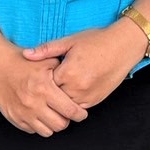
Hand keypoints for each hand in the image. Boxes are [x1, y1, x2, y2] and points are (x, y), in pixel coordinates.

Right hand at [0, 46, 89, 136]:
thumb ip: (64, 71)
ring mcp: (22, 113)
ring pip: (47, 131)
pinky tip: (38, 114)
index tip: (81, 113)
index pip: (70, 111)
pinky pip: (32, 130)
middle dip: (66, 120)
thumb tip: (77, 84)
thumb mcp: (46, 60)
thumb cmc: (21, 61)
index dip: (79, 114)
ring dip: (52, 125)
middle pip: (60, 125)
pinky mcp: (13, 117)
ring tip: (52, 114)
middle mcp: (33, 103)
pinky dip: (38, 125)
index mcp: (44, 89)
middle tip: (66, 113)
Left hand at [22, 20, 148, 107]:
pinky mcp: (96, 100)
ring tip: (57, 90)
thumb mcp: (70, 41)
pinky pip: (78, 108)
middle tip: (44, 86)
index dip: (41, 80)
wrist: (124, 46)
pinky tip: (70, 92)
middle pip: (54, 98)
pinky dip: (72, 103)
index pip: (45, 84)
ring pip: (65, 106)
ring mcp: (88, 96)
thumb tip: (26, 54)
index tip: (37, 76)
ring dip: (60, 100)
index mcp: (68, 72)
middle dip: (49, 93)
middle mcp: (77, 88)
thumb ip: (47, 50)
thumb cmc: (97, 40)